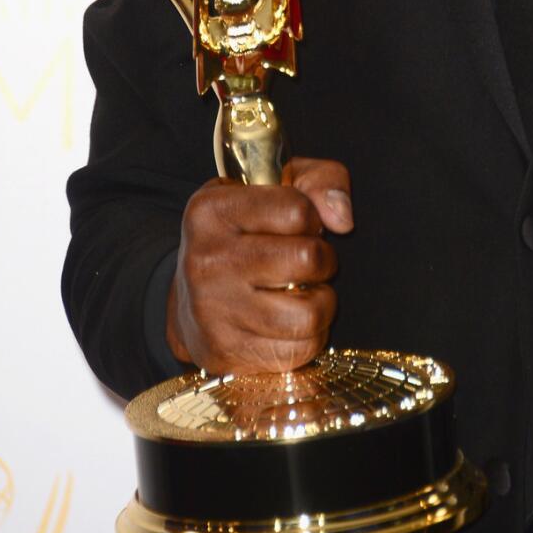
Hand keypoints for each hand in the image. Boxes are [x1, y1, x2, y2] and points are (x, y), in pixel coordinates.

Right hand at [165, 157, 353, 374]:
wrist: (190, 297)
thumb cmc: (247, 233)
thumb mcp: (277, 186)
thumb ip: (323, 181)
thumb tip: (342, 220)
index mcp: (211, 211)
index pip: (298, 211)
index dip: (311, 219)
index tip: (297, 227)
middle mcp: (205, 260)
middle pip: (307, 259)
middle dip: (321, 261)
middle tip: (306, 263)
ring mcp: (212, 311)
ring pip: (308, 314)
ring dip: (321, 303)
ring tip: (304, 293)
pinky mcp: (225, 352)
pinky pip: (298, 352)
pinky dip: (308, 338)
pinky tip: (290, 323)